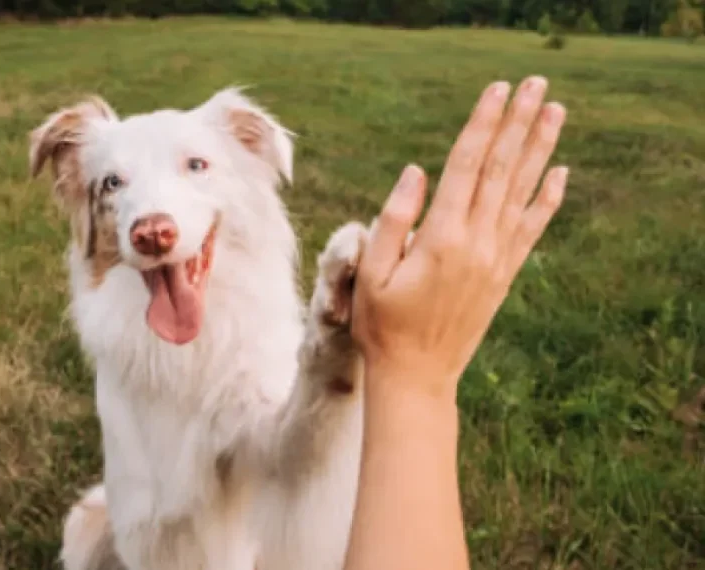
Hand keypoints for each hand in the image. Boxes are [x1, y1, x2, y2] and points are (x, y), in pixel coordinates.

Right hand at [351, 76, 567, 399]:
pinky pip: (532, 229)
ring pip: (522, 192)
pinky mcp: (504, 275)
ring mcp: (496, 259)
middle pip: (501, 170)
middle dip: (518, 123)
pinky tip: (559, 173)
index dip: (482, 125)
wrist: (417, 376)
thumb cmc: (381, 324)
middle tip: (536, 85)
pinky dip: (547, 199)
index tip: (497, 91)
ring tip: (556, 112)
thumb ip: (392, 219)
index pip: (466, 166)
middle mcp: (477, 243)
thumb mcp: (369, 272)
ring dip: (540, 149)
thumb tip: (416, 171)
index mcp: (440, 238)